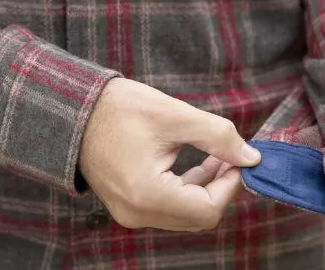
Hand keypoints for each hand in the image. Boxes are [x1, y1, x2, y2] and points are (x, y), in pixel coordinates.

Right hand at [77, 77, 259, 231]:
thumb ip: (217, 135)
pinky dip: (186, 189)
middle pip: (197, 216)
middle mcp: (137, 213)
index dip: (230, 185)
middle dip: (220, 187)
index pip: (207, 209)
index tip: (239, 158)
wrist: (73, 109)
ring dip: (204, 187)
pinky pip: (167, 208)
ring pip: (184, 214)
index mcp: (147, 194)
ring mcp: (129, 213)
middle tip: (231, 155)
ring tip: (216, 155)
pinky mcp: (127, 205)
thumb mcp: (173, 114)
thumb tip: (251, 157)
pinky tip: (195, 163)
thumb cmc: (118, 108)